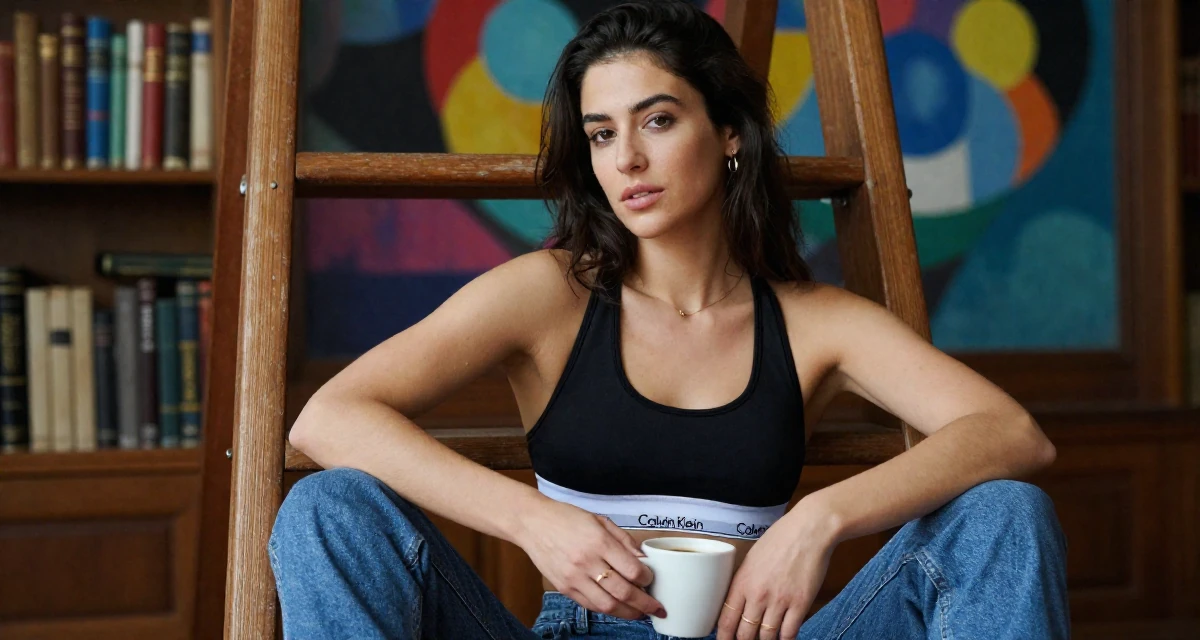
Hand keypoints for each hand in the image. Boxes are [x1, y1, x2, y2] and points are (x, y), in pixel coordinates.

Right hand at [516, 497, 666, 620]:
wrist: (532, 524)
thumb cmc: (567, 518)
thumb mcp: (600, 520)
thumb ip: (624, 540)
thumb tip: (644, 560)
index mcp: (599, 542)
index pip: (632, 570)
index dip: (648, 579)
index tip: (651, 579)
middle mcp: (586, 562)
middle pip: (623, 592)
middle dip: (644, 604)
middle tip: (656, 608)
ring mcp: (574, 578)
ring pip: (607, 605)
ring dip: (628, 613)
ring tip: (640, 614)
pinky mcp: (564, 588)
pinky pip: (590, 605)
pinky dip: (607, 609)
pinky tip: (617, 608)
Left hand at [716, 504, 838, 639]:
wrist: (809, 530)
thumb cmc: (780, 538)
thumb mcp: (752, 558)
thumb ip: (744, 582)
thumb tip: (739, 602)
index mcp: (742, 582)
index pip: (726, 620)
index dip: (724, 637)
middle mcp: (758, 595)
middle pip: (745, 633)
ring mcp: (779, 601)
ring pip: (767, 637)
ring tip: (765, 639)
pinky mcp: (800, 604)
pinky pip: (789, 632)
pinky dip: (785, 639)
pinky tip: (783, 637)